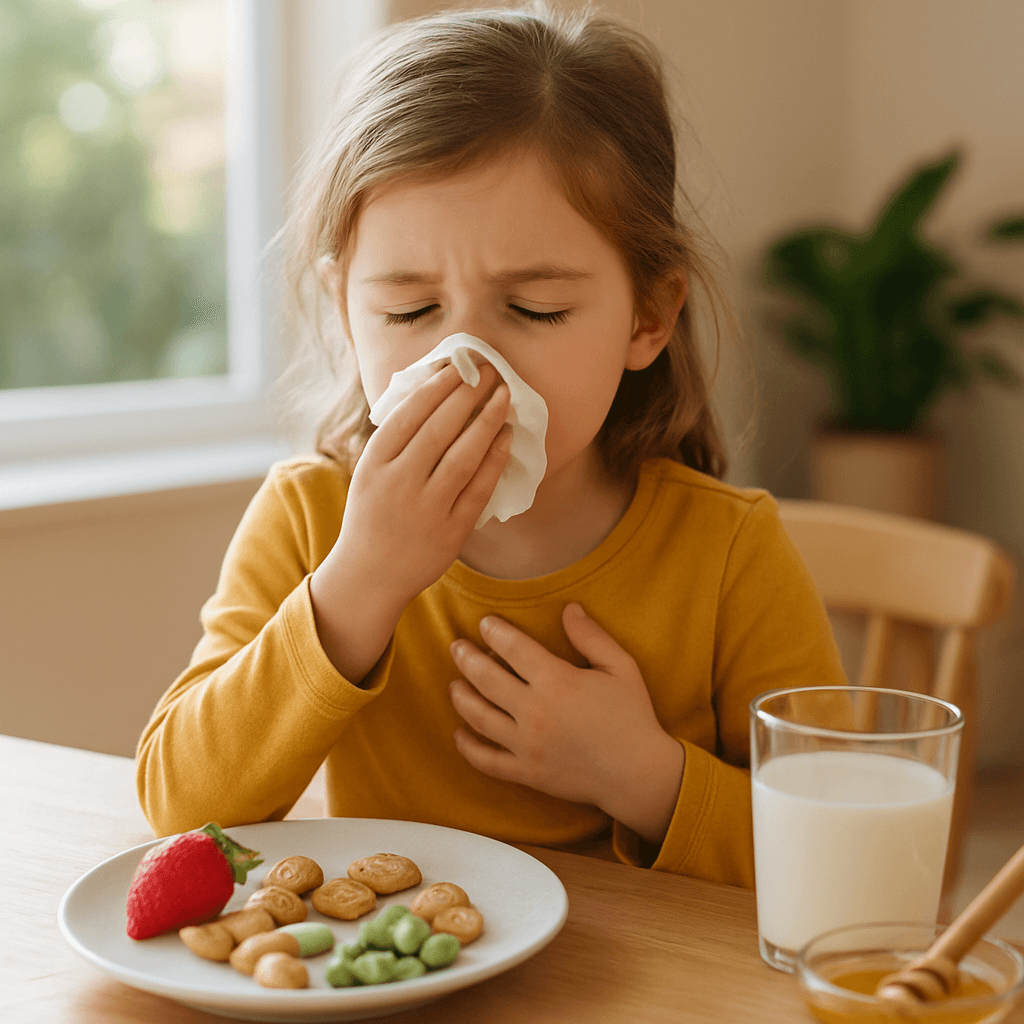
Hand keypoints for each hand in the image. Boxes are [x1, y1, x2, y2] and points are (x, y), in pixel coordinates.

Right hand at [310, 362, 510, 682]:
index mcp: (375, 464)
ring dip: (487, 421)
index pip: (409, 415)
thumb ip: (395, 441)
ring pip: (463, 456)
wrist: (370, 574)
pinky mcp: (451, 532)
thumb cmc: (373, 514)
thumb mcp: (370, 473)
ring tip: (504, 395)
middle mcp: (399, 484)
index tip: (458, 367)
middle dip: (468, 395)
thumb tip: (433, 392)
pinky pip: (479, 488)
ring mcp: (427, 509)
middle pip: (439, 429)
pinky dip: (495, 460)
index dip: (437, 387)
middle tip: (490, 371)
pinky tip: (506, 437)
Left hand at [449, 604, 684, 841]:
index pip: (514, 648)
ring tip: (453, 683)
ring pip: (479, 717)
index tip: (484, 623)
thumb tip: (569, 609)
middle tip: (456, 646)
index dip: (495, 632)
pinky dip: (468, 747)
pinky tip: (459, 733)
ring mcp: (527, 745)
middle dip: (467, 658)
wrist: (639, 774)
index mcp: (558, 682)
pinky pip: (487, 760)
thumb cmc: (633, 717)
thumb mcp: (621, 667)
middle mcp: (536, 712)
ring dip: (461, 697)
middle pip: (487, 678)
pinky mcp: (527, 773)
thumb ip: (591, 637)